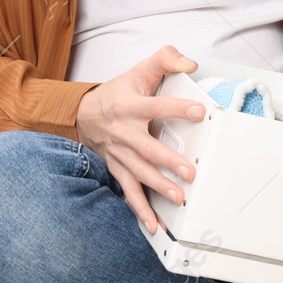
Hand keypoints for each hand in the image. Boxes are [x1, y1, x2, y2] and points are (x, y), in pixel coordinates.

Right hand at [75, 45, 205, 235]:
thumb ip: (165, 59)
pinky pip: (129, 191)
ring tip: (178, 197)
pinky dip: (140, 209)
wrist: (83, 113)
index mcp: (130, 105)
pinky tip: (153, 224)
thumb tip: (190, 63)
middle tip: (188, 172)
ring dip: (158, 186)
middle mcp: (123, 131)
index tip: (200, 111)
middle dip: (167, 161)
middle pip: (147, 147)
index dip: (178, 108)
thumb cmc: (118, 93)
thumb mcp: (140, 70)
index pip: (156, 106)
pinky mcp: (118, 168)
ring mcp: (120, 153)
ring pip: (139, 172)